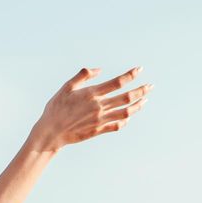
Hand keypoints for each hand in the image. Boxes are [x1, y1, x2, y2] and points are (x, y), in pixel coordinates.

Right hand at [25, 66, 150, 152]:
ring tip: (144, 100)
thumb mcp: (66, 87)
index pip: (117, 82)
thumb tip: (99, 69)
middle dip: (141, 90)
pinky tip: (129, 116)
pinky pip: (117, 125)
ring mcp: (100, 120)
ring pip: (126, 112)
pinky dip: (126, 121)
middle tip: (150, 86)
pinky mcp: (98, 130)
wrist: (50, 132)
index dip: (130, 75)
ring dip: (137, 106)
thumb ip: (83, 76)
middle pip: (126, 97)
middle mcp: (99, 106)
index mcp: (92, 94)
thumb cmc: (56, 108)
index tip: (139, 69)